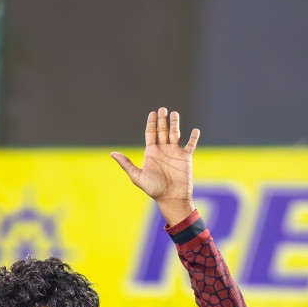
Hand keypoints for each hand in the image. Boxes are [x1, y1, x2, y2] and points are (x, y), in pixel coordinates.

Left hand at [111, 107, 198, 225]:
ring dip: (175, 124)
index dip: (151, 123)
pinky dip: (193, 137)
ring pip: (175, 134)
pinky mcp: (185, 157)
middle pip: (162, 131)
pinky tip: (195, 130)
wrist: (171, 198)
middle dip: (162, 120)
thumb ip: (126, 164)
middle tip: (162, 109)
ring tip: (174, 113)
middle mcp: (163, 151)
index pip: (150, 134)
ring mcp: (174, 153)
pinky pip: (191, 145)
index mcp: (151, 153)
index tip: (152, 113)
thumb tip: (112, 154)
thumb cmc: (154, 189)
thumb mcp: (137, 176)